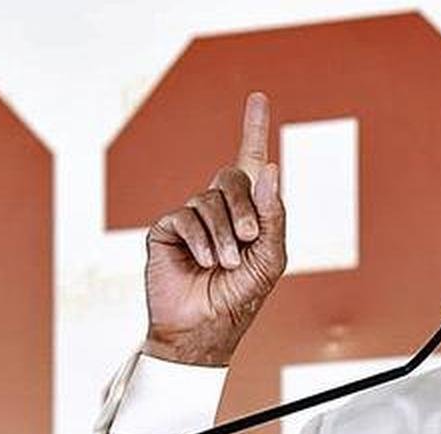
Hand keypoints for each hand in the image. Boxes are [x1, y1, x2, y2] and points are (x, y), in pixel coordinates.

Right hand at [142, 92, 285, 365]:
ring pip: (209, 199)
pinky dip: (200, 239)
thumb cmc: (241, 297)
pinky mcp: (167, 230)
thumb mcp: (270, 258)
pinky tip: (205, 261)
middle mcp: (220, 208)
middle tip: (250, 240)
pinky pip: (184, 216)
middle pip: (232, 177)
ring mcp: (192, 217)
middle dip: (245, 207)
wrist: (204, 328)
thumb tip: (270, 169)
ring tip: (226, 264)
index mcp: (249, 211)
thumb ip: (273, 215)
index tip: (258, 98)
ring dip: (224, 235)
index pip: (251, 162)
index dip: (254, 129)